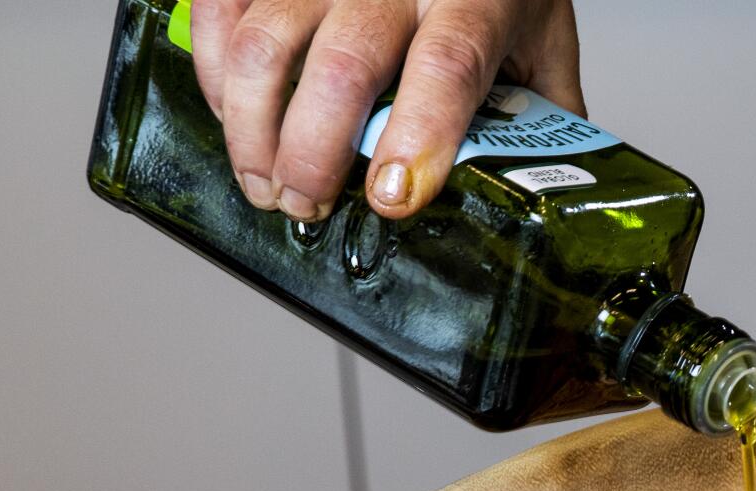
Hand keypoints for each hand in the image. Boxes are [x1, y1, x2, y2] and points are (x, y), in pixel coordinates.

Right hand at [189, 0, 582, 222]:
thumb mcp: (541, 46)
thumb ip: (543, 116)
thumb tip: (541, 200)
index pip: (448, 67)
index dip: (419, 136)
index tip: (392, 197)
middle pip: (344, 67)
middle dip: (313, 153)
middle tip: (306, 207)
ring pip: (266, 41)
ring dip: (252, 126)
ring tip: (263, 183)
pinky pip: (221, 9)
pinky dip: (212, 70)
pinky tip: (230, 116)